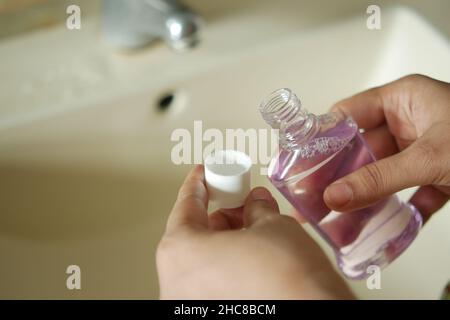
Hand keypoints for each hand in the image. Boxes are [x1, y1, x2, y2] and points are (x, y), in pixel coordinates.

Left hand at [157, 165, 353, 298]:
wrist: (313, 314)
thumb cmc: (287, 280)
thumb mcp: (272, 226)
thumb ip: (256, 209)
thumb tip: (255, 203)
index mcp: (181, 253)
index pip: (185, 205)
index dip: (198, 184)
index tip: (203, 174)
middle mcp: (177, 283)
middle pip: (194, 236)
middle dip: (221, 215)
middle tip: (240, 202)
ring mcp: (191, 304)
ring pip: (204, 262)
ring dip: (227, 241)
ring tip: (254, 228)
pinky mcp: (210, 316)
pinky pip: (213, 283)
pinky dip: (229, 266)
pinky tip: (253, 256)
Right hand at [324, 74, 449, 221]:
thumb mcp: (430, 157)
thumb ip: (381, 178)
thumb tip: (336, 195)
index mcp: (404, 99)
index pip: (348, 115)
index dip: (322, 140)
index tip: (300, 165)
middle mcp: (411, 123)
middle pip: (361, 152)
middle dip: (338, 181)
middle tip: (313, 203)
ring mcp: (424, 150)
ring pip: (383, 177)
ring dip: (364, 202)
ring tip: (339, 226)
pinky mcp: (440, 176)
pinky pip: (409, 195)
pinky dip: (397, 213)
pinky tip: (379, 230)